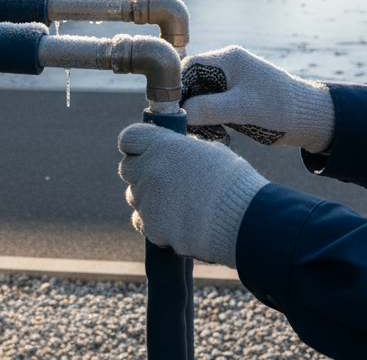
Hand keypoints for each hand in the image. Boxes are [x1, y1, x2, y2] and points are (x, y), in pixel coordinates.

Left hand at [117, 122, 267, 266]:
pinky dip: (156, 222)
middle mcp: (148, 170)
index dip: (135, 145)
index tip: (143, 151)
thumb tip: (177, 151)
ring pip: (135, 197)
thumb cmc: (230, 181)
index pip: (129, 138)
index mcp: (162, 145)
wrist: (239, 220)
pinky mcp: (151, 228)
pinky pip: (143, 222)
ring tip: (178, 204)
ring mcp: (147, 200)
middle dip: (140, 172)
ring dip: (149, 198)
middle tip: (163, 180)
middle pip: (127, 169)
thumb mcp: (208, 151)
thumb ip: (183, 149)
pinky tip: (179, 222)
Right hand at [181, 45, 334, 152]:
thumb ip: (208, 109)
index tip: (173, 111)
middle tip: (188, 128)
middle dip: (188, 105)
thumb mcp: (241, 109)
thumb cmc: (279, 109)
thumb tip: (178, 114)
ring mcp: (234, 82)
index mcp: (228, 60)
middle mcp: (228, 67)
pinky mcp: (238, 98)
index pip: (189, 67)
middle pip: (193, 82)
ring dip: (200, 115)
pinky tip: (218, 135)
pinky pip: (214, 106)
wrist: (311, 119)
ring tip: (208, 135)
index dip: (178, 88)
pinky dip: (211, 120)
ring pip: (202, 96)